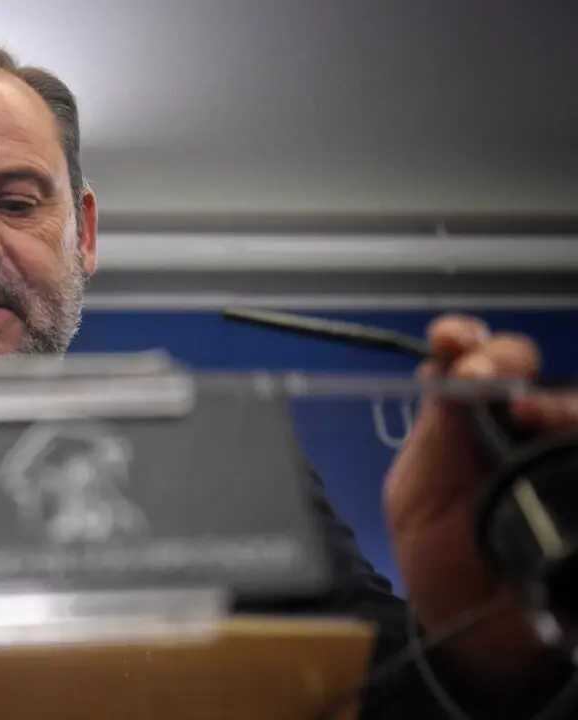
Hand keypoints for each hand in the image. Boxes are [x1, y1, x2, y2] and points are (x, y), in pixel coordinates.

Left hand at [384, 314, 576, 685]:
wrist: (482, 636)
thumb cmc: (441, 563)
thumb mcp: (416, 497)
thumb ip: (433, 435)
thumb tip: (449, 369)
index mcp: (460, 422)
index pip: (465, 360)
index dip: (462, 339)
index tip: (451, 338)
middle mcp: (513, 425)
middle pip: (523, 366)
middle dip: (505, 355)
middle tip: (487, 371)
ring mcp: (555, 452)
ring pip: (569, 400)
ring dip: (553, 397)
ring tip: (528, 410)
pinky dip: (576, 426)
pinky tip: (558, 433)